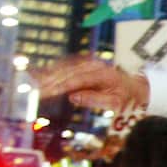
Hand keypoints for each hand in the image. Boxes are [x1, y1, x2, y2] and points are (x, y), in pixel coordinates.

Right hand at [34, 57, 149, 111]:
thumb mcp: (114, 103)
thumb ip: (94, 100)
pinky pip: (67, 65)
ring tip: (33, 83)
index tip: (45, 93)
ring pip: (65, 67)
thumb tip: (72, 97)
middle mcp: (94, 65)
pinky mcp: (85, 63)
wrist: (134, 86)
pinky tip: (41, 75)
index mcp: (102, 75)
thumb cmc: (124, 97)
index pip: (76, 80)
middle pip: (67, 72)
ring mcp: (89, 62)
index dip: (59, 87)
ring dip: (48, 74)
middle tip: (34, 91)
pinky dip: (53, 69)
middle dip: (49, 81)